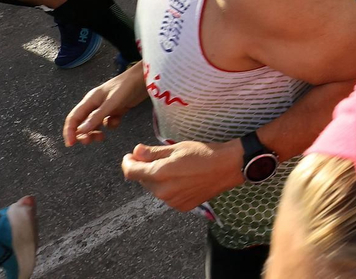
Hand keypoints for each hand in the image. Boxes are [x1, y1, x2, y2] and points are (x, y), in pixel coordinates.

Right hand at [63, 67, 146, 146]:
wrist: (144, 78)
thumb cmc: (126, 86)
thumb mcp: (111, 102)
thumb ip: (96, 116)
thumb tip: (81, 131)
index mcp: (89, 100)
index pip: (73, 118)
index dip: (69, 131)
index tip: (71, 144)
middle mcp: (95, 104)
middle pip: (82, 123)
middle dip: (83, 134)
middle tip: (89, 141)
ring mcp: (106, 107)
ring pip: (95, 124)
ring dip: (95, 132)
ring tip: (101, 138)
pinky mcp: (117, 110)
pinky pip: (109, 121)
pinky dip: (111, 124)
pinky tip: (117, 121)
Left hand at [120, 141, 242, 212]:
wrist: (227, 167)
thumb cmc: (203, 153)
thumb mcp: (176, 148)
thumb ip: (152, 152)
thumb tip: (135, 152)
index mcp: (159, 174)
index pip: (131, 172)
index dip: (128, 163)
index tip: (130, 156)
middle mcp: (163, 191)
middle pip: (143, 180)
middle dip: (146, 170)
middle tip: (160, 158)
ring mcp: (172, 201)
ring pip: (156, 189)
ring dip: (158, 180)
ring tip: (176, 169)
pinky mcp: (182, 206)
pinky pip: (168, 197)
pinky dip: (170, 189)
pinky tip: (183, 179)